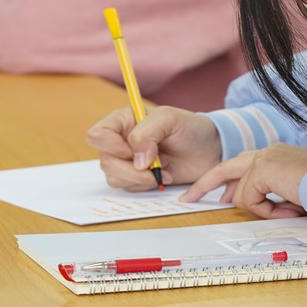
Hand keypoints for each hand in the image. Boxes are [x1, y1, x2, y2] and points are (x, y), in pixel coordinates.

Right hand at [86, 106, 221, 191]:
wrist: (209, 150)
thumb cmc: (189, 128)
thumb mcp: (170, 119)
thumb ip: (147, 133)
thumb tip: (136, 160)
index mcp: (123, 121)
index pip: (97, 135)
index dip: (111, 145)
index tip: (133, 149)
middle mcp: (120, 141)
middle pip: (105, 161)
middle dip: (130, 169)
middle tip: (154, 166)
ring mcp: (127, 161)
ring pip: (114, 177)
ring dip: (139, 179)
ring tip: (161, 171)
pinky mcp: (136, 178)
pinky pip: (128, 187)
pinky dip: (145, 185)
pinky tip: (162, 177)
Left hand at [180, 144, 306, 218]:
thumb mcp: (295, 194)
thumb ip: (274, 196)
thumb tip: (253, 205)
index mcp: (277, 155)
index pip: (243, 166)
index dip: (230, 183)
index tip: (220, 197)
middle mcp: (268, 152)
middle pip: (225, 168)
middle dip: (204, 185)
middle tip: (187, 200)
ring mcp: (264, 158)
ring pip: (242, 194)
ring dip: (264, 209)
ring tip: (293, 207)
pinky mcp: (261, 169)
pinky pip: (250, 200)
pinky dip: (268, 211)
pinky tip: (290, 206)